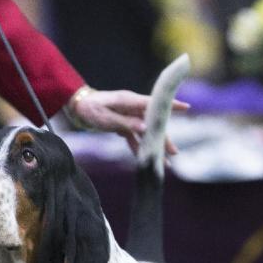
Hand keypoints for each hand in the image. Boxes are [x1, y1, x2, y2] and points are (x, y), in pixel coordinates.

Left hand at [70, 88, 188, 155]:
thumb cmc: (89, 109)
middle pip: (153, 123)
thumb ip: (125, 122)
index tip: (186, 108)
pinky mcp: (123, 124)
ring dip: (155, 146)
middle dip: (164, 138)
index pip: (154, 104)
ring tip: (165, 161)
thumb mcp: (106, 117)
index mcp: (130, 101)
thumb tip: (145, 128)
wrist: (76, 107)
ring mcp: (128, 117)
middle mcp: (132, 108)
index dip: (171, 107)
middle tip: (174, 152)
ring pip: (146, 133)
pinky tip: (147, 159)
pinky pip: (135, 138)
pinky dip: (140, 148)